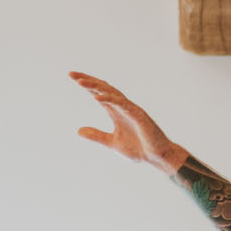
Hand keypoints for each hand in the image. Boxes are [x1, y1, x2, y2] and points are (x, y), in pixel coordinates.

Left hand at [72, 72, 187, 173]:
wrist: (158, 157)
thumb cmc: (139, 149)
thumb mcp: (112, 142)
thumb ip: (97, 135)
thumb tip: (78, 131)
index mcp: (116, 112)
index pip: (99, 94)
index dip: (87, 85)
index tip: (73, 77)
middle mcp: (123, 107)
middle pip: (103, 88)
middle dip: (88, 80)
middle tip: (72, 74)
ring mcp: (131, 110)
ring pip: (112, 93)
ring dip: (96, 86)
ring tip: (80, 82)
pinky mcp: (138, 115)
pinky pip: (122, 104)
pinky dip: (110, 99)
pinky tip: (97, 97)